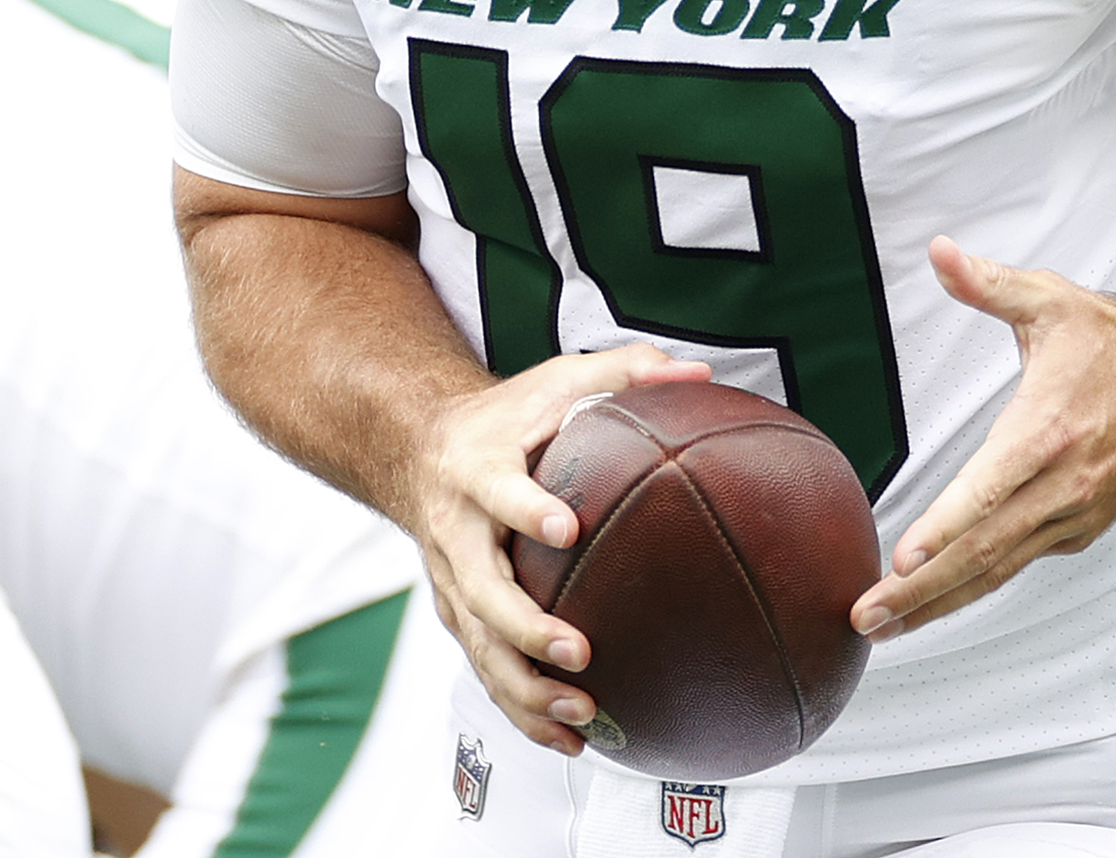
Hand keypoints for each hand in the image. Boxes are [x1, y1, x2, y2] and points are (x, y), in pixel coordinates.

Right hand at [406, 342, 711, 752]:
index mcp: (477, 470)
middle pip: (483, 591)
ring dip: (525, 688)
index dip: (526, 510)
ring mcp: (454, 583)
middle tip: (578, 652)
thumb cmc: (506, 416)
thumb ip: (624, 372)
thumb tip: (697, 373)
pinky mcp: (461, 616)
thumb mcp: (557, 378)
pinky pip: (487, 670)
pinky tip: (570, 742)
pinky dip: (522, 710)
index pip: (497, 491)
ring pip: (481, 647)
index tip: (565, 526)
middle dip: (526, 629)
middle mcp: (457, 533)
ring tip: (581, 716)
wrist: (418, 447)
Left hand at [850, 236, 1115, 640]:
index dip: (944, 530)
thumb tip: (939, 251)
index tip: (901, 561)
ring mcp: (1073, 514)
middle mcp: (1062, 485)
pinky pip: (1019, 565)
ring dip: (939, 604)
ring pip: (997, 571)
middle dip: (920, 591)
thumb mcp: (1048, 300)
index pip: (987, 491)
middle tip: (864, 617)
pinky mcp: (1080, 528)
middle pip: (982, 551)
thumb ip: (987, 283)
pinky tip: (933, 603)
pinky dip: (974, 588)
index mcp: (1046, 430)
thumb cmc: (1107, 337)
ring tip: (884, 627)